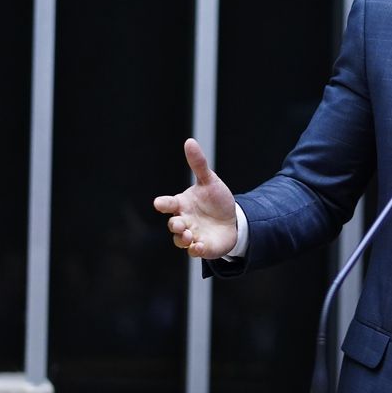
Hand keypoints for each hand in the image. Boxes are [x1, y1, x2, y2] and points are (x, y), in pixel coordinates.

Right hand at [153, 138, 237, 258]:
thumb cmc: (215, 200)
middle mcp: (184, 220)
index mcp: (182, 204)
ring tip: (189, 235)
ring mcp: (192, 235)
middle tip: (180, 223)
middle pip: (173, 223)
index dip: (163, 203)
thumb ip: (198, 164)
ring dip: (182, 238)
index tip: (159, 203)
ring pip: (180, 240)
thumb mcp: (210, 181)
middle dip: (174, 224)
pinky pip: (196, 251)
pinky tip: (201, 246)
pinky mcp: (203, 247)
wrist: (232, 220)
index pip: (168, 203)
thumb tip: (189, 141)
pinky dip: (197, 250)